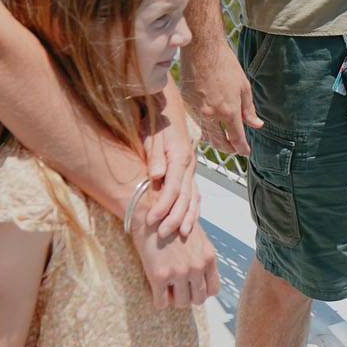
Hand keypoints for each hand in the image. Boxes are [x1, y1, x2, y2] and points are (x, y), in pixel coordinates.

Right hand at [135, 220, 219, 308]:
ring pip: (182, 303)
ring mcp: (178, 272)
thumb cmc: (172, 223)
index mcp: (208, 257)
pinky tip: (156, 290)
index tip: (192, 287)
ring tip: (166, 287)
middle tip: (178, 287)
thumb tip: (201, 276)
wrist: (149, 212)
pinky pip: (161, 303)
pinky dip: (159, 300)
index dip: (202, 291)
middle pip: (199, 299)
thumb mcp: (197, 238)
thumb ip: (202, 257)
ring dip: (174, 299)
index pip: (213, 289)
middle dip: (188, 296)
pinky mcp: (159, 276)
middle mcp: (196, 266)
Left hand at [141, 112, 200, 239]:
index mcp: (180, 157)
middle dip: (174, 218)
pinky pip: (195, 195)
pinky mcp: (189, 173)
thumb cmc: (155, 124)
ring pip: (193, 198)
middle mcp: (189, 166)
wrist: (167, 112)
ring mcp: (191, 170)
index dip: (162, 206)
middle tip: (162, 234)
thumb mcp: (150, 135)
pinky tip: (189, 223)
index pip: (173, 188)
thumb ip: (155, 156)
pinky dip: (193, 210)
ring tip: (180, 235)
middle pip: (185, 197)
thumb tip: (157, 175)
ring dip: (187, 218)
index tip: (151, 220)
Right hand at [179, 43, 262, 156]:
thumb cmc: (224, 64)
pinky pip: (197, 121)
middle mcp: (211, 114)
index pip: (237, 138)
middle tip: (235, 149)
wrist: (202, 50)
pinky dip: (205, 127)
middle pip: (219, 142)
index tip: (246, 152)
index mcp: (228, 111)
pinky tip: (210, 125)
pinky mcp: (187, 103)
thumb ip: (249, 109)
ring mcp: (196, 110)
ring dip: (216, 140)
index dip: (242, 148)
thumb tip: (256, 124)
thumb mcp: (244, 87)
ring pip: (206, 134)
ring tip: (224, 141)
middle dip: (229, 149)